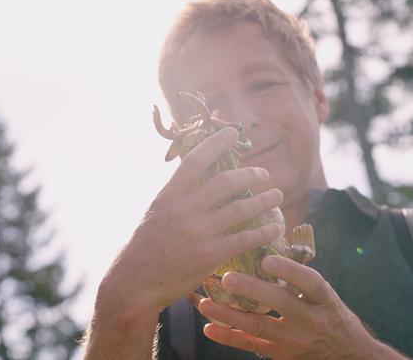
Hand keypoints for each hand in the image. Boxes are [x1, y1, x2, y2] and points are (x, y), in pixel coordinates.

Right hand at [97, 127, 283, 312]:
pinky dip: (263, 231)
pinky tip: (275, 227)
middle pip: (227, 181)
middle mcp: (185, 209)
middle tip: (263, 174)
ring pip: (241, 209)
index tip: (233, 132)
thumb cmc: (147, 243)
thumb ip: (179, 192)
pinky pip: (244, 239)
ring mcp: (198, 233)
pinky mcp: (209, 256)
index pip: (197, 159)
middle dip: (251, 175)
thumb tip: (201, 171)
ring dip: (264, 200)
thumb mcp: (157, 210)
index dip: (217, 142)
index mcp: (170, 194)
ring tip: (277, 195)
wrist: (136, 281)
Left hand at [197, 255, 407, 359]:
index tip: (267, 259)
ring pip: (259, 326)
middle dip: (252, 289)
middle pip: (281, 303)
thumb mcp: (326, 297)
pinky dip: (228, 337)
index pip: (311, 282)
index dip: (289, 270)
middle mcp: (311, 320)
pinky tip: (209, 327)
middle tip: (226, 277)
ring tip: (205, 303)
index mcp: (325, 300)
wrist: (347, 355)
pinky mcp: (281, 355)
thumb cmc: (330, 316)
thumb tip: (269, 246)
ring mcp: (294, 340)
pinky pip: (251, 345)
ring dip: (229, 314)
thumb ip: (302, 279)